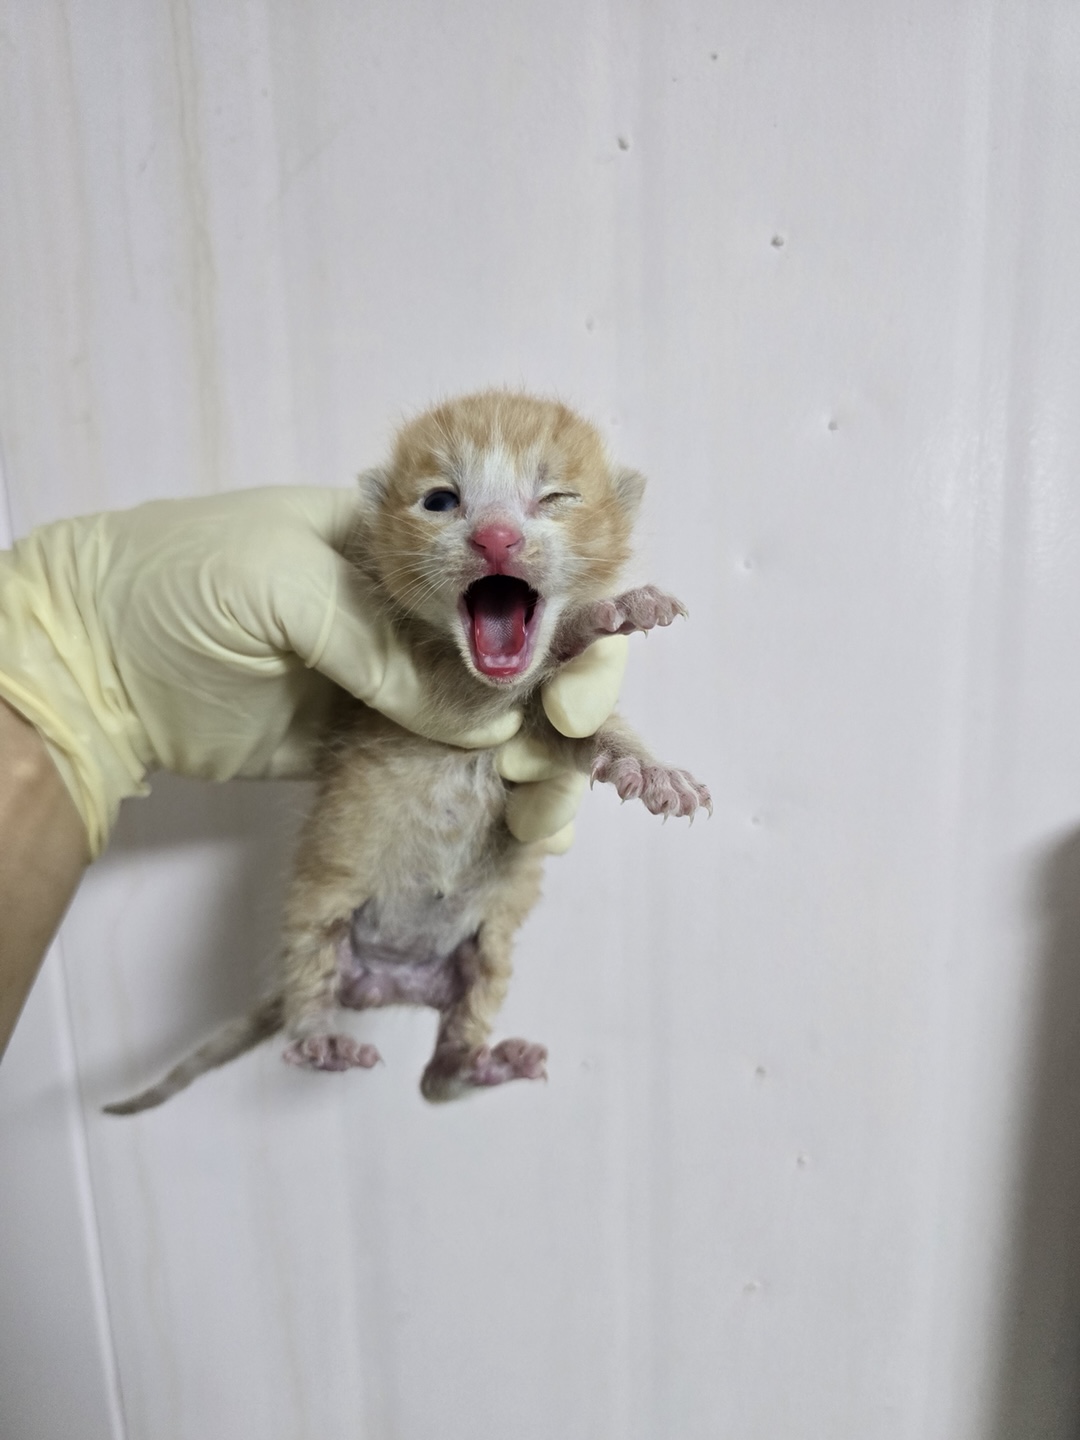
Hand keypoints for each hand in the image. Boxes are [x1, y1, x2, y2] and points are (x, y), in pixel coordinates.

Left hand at [0, 488, 623, 854]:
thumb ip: (385, 648)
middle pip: (516, 653)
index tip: (579, 679)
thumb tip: (487, 719)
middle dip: (561, 695)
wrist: (92, 665)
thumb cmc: (181, 583)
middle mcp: (410, 615)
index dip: (561, 621)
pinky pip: (439, 769)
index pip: (509, 575)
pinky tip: (530, 828)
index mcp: (402, 548)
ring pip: (489, 719)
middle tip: (571, 739)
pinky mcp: (366, 747)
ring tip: (548, 808)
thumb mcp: (286, 585)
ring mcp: (391, 685)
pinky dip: (487, 797)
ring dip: (535, 759)